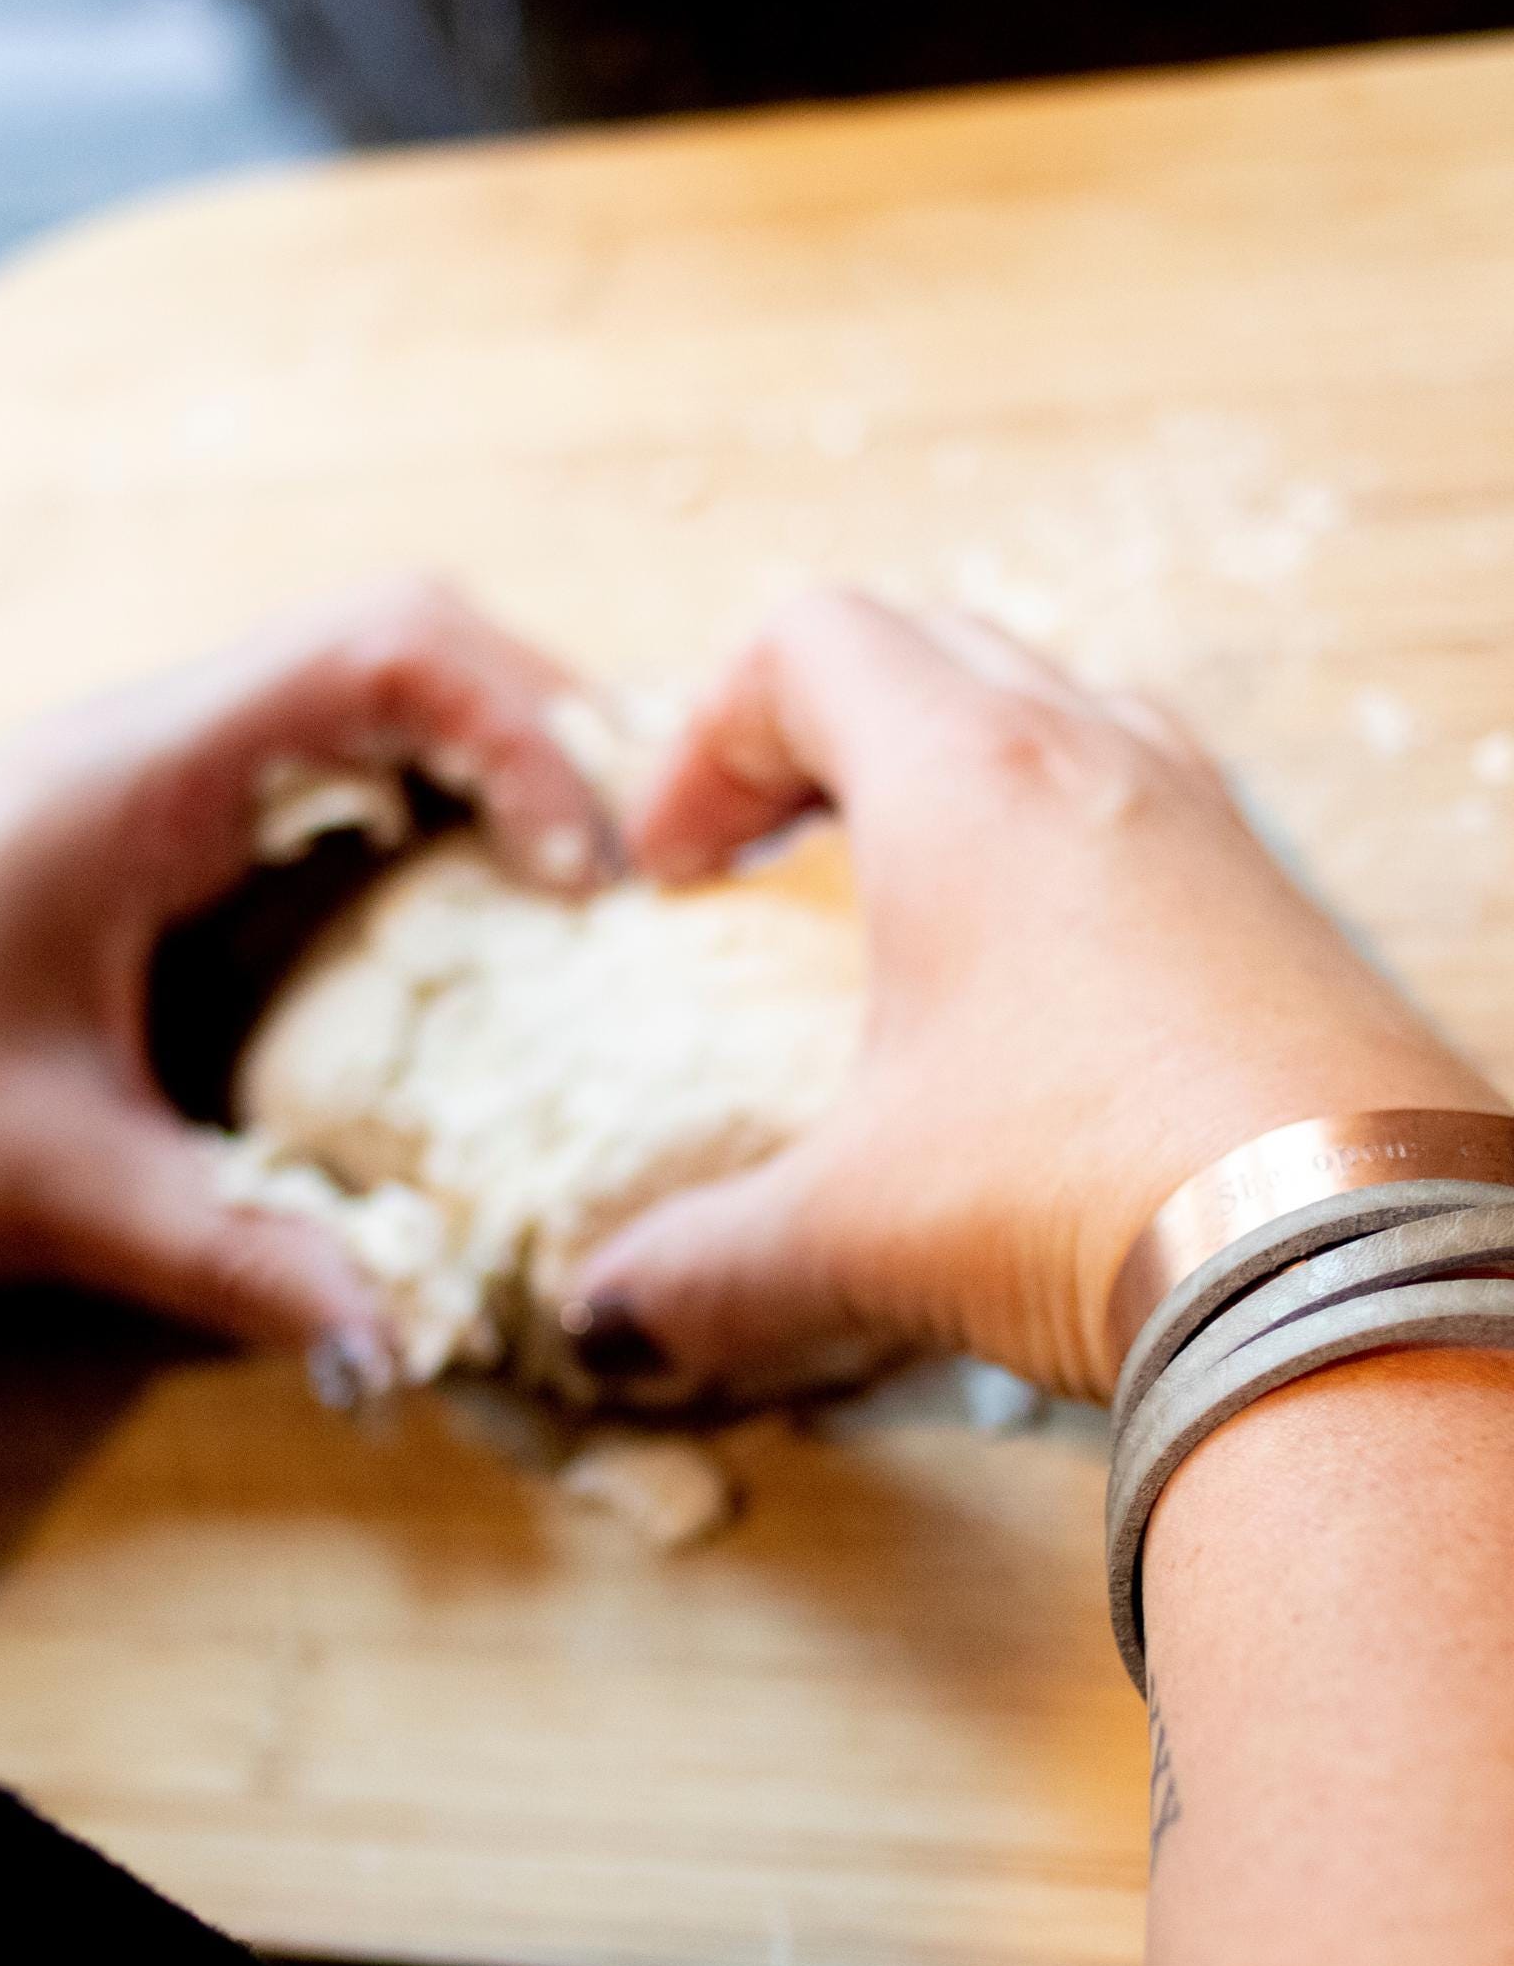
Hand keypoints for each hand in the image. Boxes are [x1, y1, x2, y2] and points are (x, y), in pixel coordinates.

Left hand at [0, 577, 612, 1381]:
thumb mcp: (57, 1194)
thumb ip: (245, 1258)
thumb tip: (412, 1347)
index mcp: (134, 780)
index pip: (381, 652)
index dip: (524, 733)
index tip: (590, 875)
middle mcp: (153, 744)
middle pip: (401, 640)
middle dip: (542, 727)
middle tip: (632, 868)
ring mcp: (152, 779)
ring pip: (369, 694)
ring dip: (491, 764)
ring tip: (586, 885)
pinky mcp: (154, 835)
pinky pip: (325, 775)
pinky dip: (425, 819)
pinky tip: (472, 922)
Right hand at [566, 592, 1500, 1398]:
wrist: (1361, 1271)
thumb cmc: (1087, 1192)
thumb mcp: (857, 1227)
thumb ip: (704, 1263)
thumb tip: (603, 1320)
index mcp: (966, 781)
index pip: (807, 645)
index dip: (706, 738)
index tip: (677, 870)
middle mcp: (1098, 760)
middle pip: (923, 651)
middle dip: (810, 737)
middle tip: (762, 856)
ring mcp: (1210, 820)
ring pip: (1049, 707)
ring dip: (944, 770)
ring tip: (894, 890)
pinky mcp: (1284, 901)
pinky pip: (1143, 799)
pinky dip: (1056, 840)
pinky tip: (1041, 981)